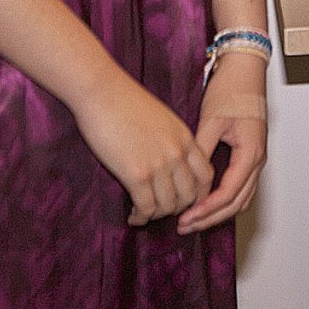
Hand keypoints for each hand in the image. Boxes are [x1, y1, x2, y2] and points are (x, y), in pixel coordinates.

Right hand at [77, 73, 213, 224]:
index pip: (206, 175)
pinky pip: (146, 207)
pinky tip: (133, 216)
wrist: (102, 91)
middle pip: (190, 195)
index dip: (199, 195)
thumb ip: (172, 140)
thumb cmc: (125, 101)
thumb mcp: (161, 118)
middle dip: (177, 209)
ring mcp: (159, 164)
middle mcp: (177, 153)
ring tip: (144, 213)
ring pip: (168, 206)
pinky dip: (140, 217)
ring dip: (156, 215)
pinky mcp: (137, 174)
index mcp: (185, 138)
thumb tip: (169, 163)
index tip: (185, 202)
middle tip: (162, 211)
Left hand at [178, 54, 269, 233]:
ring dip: (217, 211)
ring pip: (240, 198)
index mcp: (250, 153)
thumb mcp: (211, 121)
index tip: (184, 217)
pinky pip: (240, 186)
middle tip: (185, 225)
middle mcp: (257, 160)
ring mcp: (256, 158)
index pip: (228, 195)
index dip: (205, 210)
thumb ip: (200, 152)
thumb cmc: (232, 88)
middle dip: (210, 218)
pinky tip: (204, 200)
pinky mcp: (250, 154)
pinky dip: (224, 199)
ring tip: (192, 218)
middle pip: (236, 203)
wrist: (245, 69)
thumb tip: (186, 178)